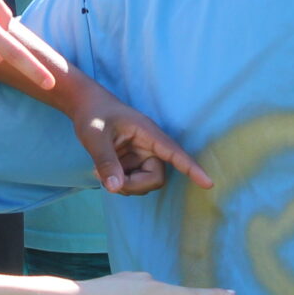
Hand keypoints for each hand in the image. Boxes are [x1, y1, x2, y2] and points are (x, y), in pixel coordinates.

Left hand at [68, 89, 212, 195]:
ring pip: (145, 183)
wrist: (86, 106)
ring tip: (100, 172)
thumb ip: (105, 161)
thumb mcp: (94, 137)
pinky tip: (102, 172)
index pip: (174, 153)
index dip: (191, 169)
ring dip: (124, 185)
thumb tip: (115, 188)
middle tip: (109, 182)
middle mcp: (150, 145)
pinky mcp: (134, 162)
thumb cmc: (93, 115)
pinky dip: (119, 182)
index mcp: (148, 133)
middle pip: (156, 177)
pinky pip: (133, 182)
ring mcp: (142, 155)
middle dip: (134, 186)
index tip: (208, 183)